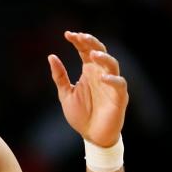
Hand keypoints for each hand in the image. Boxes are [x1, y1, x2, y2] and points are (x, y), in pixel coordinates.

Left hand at [48, 31, 127, 146]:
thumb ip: (60, 77)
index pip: (85, 50)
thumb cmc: (81, 115)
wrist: (92, 137)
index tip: (68, 34)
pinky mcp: (119, 97)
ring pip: (112, 65)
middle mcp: (101, 74)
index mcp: (89, 71)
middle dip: (91, 42)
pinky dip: (112, 80)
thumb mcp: (65, 94)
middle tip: (81, 37)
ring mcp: (111, 84)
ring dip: (103, 58)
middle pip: (100, 51)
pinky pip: (119, 84)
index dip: (79, 40)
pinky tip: (102, 78)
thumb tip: (51, 56)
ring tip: (92, 54)